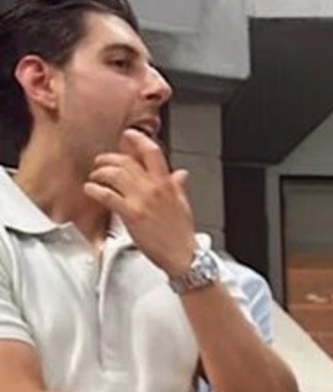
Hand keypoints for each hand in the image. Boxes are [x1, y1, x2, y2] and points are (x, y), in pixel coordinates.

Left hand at [85, 130, 197, 276]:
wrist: (182, 256)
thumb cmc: (181, 235)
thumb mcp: (183, 204)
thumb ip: (178, 186)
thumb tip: (181, 174)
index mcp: (167, 183)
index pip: (152, 152)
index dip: (138, 140)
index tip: (128, 136)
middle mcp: (153, 187)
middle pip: (126, 161)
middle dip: (109, 159)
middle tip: (102, 162)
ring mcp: (141, 199)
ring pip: (114, 174)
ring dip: (100, 173)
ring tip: (95, 176)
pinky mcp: (131, 214)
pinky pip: (107, 195)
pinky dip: (95, 190)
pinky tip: (90, 189)